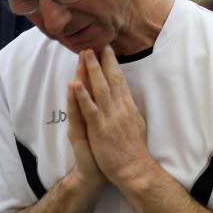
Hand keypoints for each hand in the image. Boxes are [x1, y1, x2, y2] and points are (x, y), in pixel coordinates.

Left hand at [69, 48, 153, 189]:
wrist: (134, 168)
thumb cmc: (134, 150)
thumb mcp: (137, 124)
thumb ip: (129, 110)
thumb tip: (127, 98)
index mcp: (128, 106)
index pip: (120, 80)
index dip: (113, 64)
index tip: (107, 50)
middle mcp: (120, 108)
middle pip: (110, 80)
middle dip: (103, 61)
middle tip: (95, 44)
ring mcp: (110, 117)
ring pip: (99, 89)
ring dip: (92, 71)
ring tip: (84, 55)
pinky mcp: (99, 128)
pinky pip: (89, 109)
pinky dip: (82, 95)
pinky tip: (75, 83)